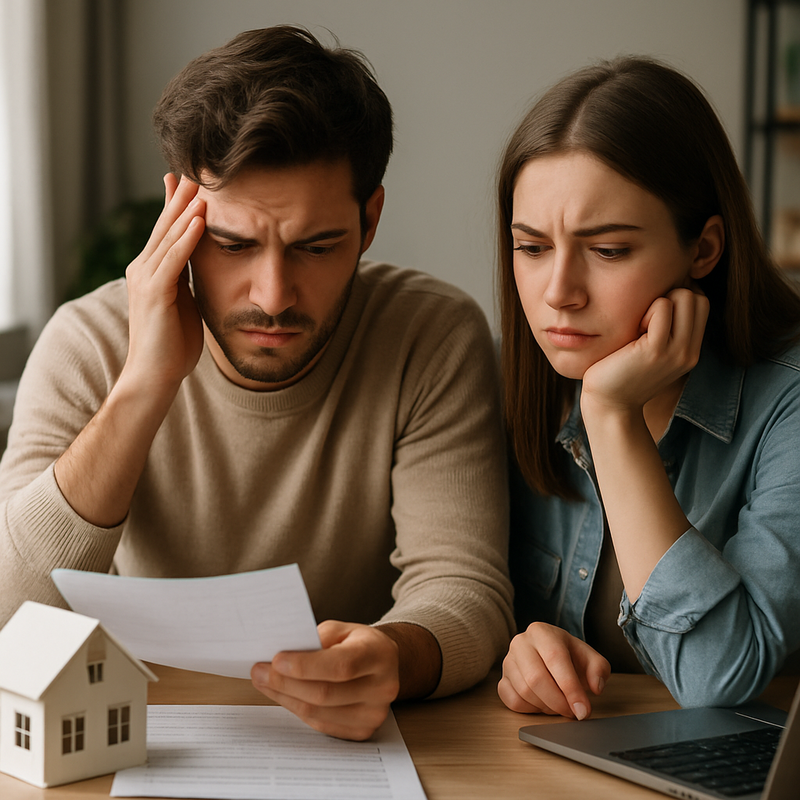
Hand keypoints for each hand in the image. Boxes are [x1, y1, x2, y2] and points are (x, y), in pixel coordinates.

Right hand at [122, 174, 206, 396]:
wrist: (155, 375)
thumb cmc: (172, 343)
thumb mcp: (183, 301)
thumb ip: (186, 278)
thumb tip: (198, 259)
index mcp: (152, 271)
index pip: (167, 230)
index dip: (177, 204)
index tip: (188, 178)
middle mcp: (143, 269)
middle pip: (166, 226)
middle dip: (181, 197)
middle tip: (196, 168)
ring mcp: (146, 279)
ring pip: (168, 237)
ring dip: (186, 210)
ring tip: (202, 185)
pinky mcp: (154, 293)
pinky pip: (173, 260)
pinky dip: (186, 239)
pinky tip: (199, 220)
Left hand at [251, 620, 400, 739]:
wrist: (383, 664)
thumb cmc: (357, 643)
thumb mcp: (341, 629)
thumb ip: (316, 639)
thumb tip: (281, 657)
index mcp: (379, 655)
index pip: (340, 666)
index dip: (305, 666)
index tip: (275, 660)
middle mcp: (382, 687)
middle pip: (325, 693)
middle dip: (285, 683)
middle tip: (259, 671)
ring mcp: (374, 714)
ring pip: (318, 712)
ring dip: (285, 697)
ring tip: (264, 682)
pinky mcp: (362, 731)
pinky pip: (320, 724)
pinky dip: (297, 709)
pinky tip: (283, 695)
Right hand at [498, 622, 609, 718]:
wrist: (551, 655)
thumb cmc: (569, 656)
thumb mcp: (590, 657)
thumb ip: (599, 669)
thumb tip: (595, 686)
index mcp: (542, 632)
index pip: (555, 659)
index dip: (570, 688)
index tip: (583, 710)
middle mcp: (521, 643)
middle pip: (536, 678)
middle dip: (558, 702)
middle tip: (573, 712)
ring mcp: (508, 661)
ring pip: (524, 692)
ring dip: (546, 707)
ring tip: (560, 706)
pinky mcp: (502, 680)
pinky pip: (512, 701)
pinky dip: (530, 709)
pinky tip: (543, 704)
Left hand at [581, 287, 708, 414]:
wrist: (609, 405)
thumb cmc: (620, 373)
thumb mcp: (651, 351)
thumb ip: (665, 330)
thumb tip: (665, 293)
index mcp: (690, 351)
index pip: (701, 303)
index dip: (676, 298)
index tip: (652, 314)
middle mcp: (689, 351)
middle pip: (696, 296)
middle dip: (670, 297)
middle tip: (645, 320)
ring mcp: (677, 351)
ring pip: (683, 296)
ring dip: (657, 302)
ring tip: (639, 326)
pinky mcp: (656, 350)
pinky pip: (662, 307)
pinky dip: (645, 310)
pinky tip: (632, 331)